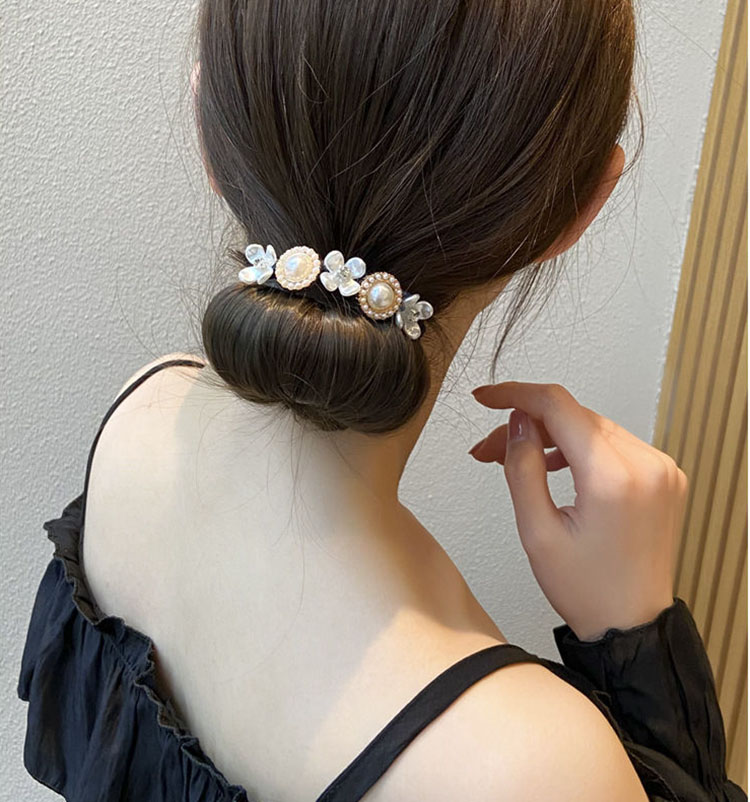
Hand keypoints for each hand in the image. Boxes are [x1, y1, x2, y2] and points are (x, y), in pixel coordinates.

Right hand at [469, 382, 684, 641]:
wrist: (632, 625)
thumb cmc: (588, 590)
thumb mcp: (537, 531)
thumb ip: (523, 467)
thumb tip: (517, 423)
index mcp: (614, 477)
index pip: (558, 406)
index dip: (514, 395)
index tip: (485, 398)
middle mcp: (646, 464)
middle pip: (572, 415)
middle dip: (525, 423)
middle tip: (488, 448)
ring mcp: (659, 468)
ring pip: (590, 426)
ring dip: (550, 434)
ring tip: (514, 456)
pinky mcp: (662, 475)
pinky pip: (612, 442)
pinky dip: (578, 446)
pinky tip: (553, 461)